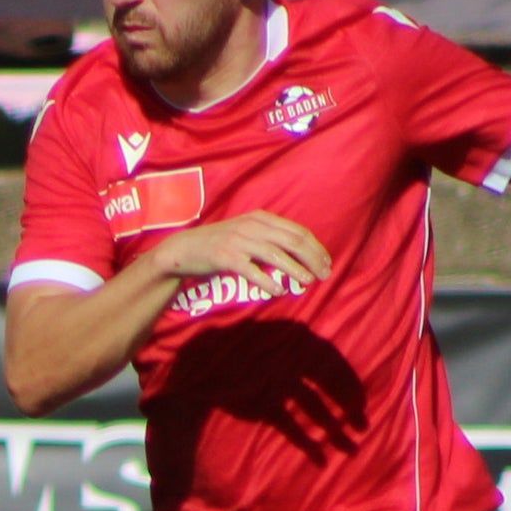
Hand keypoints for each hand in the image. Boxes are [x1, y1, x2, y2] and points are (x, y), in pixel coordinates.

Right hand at [142, 211, 331, 294]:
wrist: (184, 249)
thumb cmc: (219, 244)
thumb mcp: (246, 233)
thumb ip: (269, 239)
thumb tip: (298, 257)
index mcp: (260, 218)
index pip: (297, 231)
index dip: (315, 247)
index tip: (326, 262)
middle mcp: (251, 226)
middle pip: (291, 241)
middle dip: (312, 258)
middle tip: (324, 274)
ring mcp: (238, 241)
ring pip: (275, 254)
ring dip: (295, 269)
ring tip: (308, 281)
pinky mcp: (225, 257)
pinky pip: (251, 270)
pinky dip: (266, 281)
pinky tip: (278, 291)